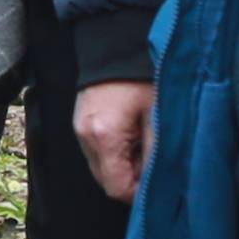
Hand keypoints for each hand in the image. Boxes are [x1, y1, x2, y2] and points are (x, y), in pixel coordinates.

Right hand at [73, 78, 151, 201]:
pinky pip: (97, 151)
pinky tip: (131, 134)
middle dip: (131, 179)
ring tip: (143, 143)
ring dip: (123, 165)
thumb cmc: (141, 75)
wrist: (117, 44)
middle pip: (106, 181)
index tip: (159, 184)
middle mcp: (86, 137)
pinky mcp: (80, 122)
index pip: (117, 188)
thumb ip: (157, 153)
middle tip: (154, 161)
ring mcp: (79, 129)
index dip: (139, 194)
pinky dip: (115, 152)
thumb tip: (159, 182)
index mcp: (105, 136)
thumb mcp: (157, 115)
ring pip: (102, 168)